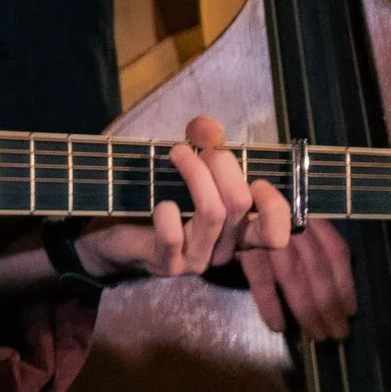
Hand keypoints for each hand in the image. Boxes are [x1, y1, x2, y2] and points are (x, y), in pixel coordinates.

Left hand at [73, 115, 292, 280]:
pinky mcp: (168, 265)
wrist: (114, 239)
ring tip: (176, 154)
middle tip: (197, 148)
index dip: (274, 204)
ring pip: (212, 213)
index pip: (276, 232)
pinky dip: (167, 212)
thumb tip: (207, 126)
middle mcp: (223, 250)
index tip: (255, 181)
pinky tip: (159, 204)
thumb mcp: (188, 178)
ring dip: (195, 174)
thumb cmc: (158, 203)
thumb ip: (204, 154)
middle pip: (240, 204)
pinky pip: (174, 236)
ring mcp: (196, 261)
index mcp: (237, 233)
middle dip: (221, 165)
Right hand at [241, 217, 357, 339]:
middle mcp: (294, 222)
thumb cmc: (259, 212)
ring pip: (294, 277)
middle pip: (318, 269)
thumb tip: (334, 287)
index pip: (336, 252)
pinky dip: (269, 303)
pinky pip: (260, 279)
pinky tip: (278, 325)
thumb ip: (309, 242)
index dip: (346, 285)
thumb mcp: (290, 219)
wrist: (223, 197)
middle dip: (329, 306)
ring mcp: (268, 233)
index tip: (350, 312)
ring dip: (306, 310)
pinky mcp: (244, 244)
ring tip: (316, 335)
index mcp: (311, 215)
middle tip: (337, 334)